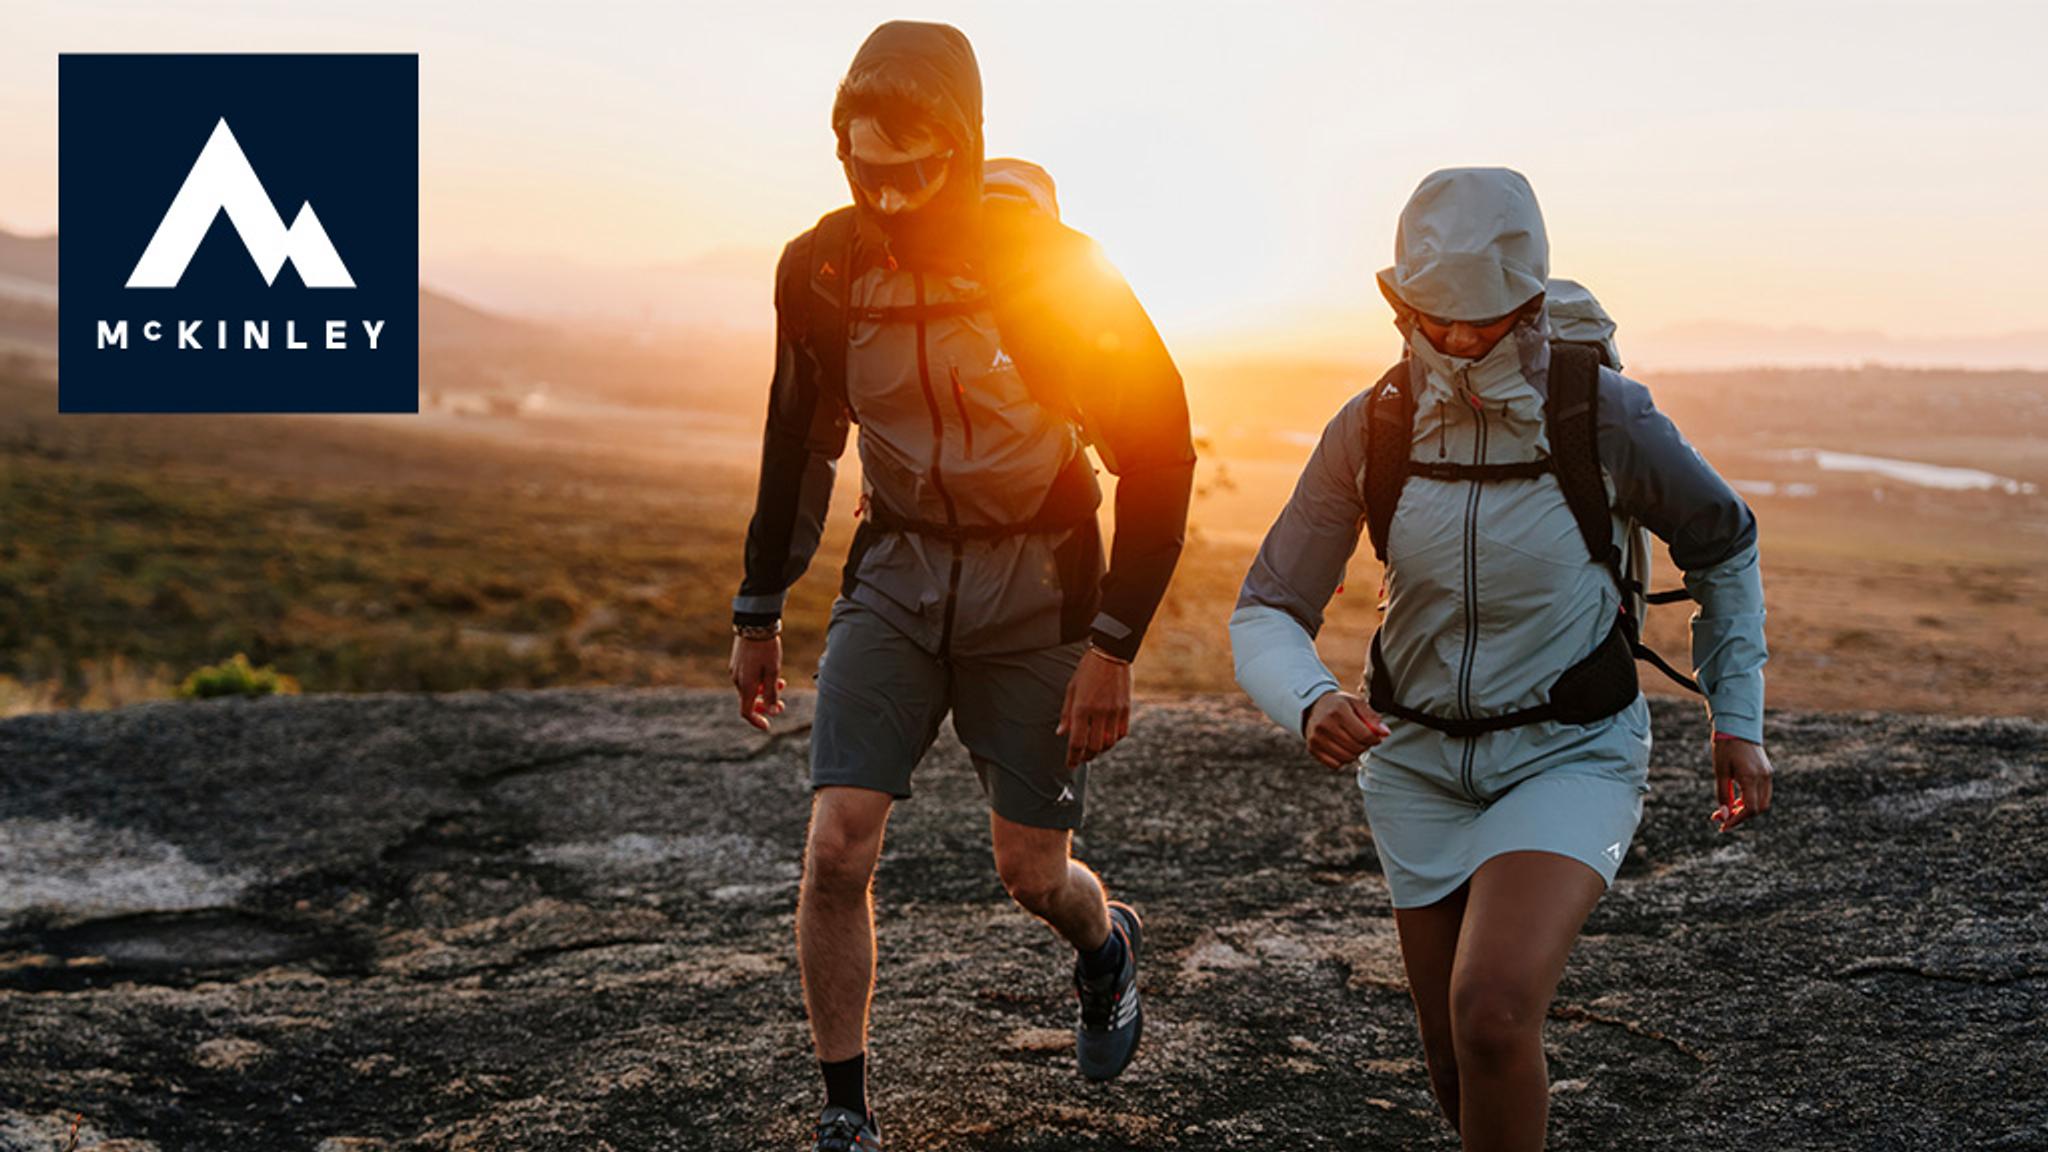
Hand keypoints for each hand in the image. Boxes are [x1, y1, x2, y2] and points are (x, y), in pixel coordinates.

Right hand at [730, 634, 784, 731]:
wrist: (755, 624)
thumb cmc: (766, 649)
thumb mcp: (773, 672)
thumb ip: (771, 694)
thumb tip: (773, 712)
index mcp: (745, 685)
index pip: (746, 712)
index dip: (756, 721)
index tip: (767, 726)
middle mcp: (737, 680)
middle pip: (749, 700)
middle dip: (765, 704)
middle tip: (781, 703)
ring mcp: (735, 670)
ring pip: (750, 688)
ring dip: (765, 690)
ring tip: (782, 682)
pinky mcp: (737, 662)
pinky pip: (748, 678)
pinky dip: (760, 681)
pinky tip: (772, 671)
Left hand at [1057, 648, 1131, 768]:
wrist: (1112, 653)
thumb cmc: (1088, 669)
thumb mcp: (1072, 689)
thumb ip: (1067, 714)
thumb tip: (1061, 733)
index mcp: (1082, 707)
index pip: (1076, 742)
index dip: (1072, 757)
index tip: (1070, 764)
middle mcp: (1099, 712)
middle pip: (1094, 746)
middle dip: (1086, 756)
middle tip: (1081, 758)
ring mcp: (1115, 711)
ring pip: (1109, 743)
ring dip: (1101, 750)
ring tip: (1094, 749)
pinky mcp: (1126, 708)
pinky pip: (1121, 733)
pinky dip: (1114, 740)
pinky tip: (1107, 738)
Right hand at [1304, 691, 1390, 770]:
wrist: (1313, 706)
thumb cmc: (1339, 705)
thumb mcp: (1356, 703)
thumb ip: (1372, 717)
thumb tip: (1385, 733)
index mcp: (1338, 711)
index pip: (1364, 735)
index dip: (1375, 739)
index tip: (1377, 738)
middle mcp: (1324, 725)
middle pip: (1356, 747)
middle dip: (1366, 746)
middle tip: (1366, 740)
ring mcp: (1316, 738)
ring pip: (1346, 758)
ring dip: (1355, 754)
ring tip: (1355, 744)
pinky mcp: (1312, 748)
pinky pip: (1335, 764)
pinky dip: (1343, 760)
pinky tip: (1343, 749)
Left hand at [1709, 734, 1773, 831]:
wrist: (1738, 725)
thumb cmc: (1725, 747)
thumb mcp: (1720, 771)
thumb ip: (1722, 794)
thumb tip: (1724, 815)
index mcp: (1751, 777)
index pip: (1749, 808)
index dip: (1736, 820)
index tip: (1723, 825)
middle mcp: (1764, 777)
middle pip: (1758, 808)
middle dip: (1741, 816)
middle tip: (1722, 818)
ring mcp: (1768, 774)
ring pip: (1762, 802)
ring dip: (1746, 809)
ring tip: (1728, 809)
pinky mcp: (1767, 771)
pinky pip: (1762, 793)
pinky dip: (1750, 800)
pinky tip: (1736, 800)